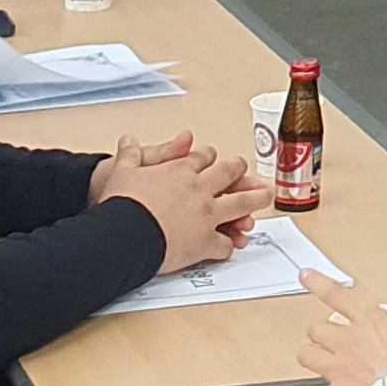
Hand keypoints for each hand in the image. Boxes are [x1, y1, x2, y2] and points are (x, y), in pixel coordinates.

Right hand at [93, 132, 272, 270]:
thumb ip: (129, 155)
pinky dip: (228, 245)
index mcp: (179, 171)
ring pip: (240, 204)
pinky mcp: (205, 241)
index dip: (208, 157)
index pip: (201, 158)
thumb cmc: (121, 205)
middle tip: (244, 169)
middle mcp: (198, 189)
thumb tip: (128, 139)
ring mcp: (206, 215)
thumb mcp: (121, 172)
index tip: (212, 156)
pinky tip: (231, 246)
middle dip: (238, 170)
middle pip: (228, 174)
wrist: (125, 234)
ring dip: (255, 200)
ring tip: (265, 196)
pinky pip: (224, 243)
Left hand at [294, 275, 386, 385]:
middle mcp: (349, 341)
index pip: (338, 296)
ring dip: (308, 356)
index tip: (305, 275)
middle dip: (319, 333)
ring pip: (307, 356)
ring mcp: (338, 368)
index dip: (318, 284)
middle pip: (317, 329)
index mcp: (371, 322)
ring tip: (312, 359)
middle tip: (324, 336)